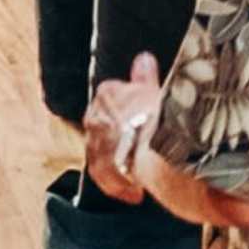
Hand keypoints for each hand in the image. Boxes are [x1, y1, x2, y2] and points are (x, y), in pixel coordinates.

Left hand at [81, 52, 163, 203]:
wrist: (149, 152)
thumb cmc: (154, 117)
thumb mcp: (154, 88)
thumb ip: (145, 74)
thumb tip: (143, 59)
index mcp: (108, 93)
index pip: (114, 93)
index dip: (131, 103)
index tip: (144, 112)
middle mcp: (95, 118)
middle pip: (107, 122)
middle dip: (122, 129)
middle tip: (143, 137)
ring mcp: (94, 145)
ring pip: (106, 149)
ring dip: (121, 155)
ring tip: (142, 163)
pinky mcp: (98, 170)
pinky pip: (107, 175)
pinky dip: (120, 181)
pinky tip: (134, 189)